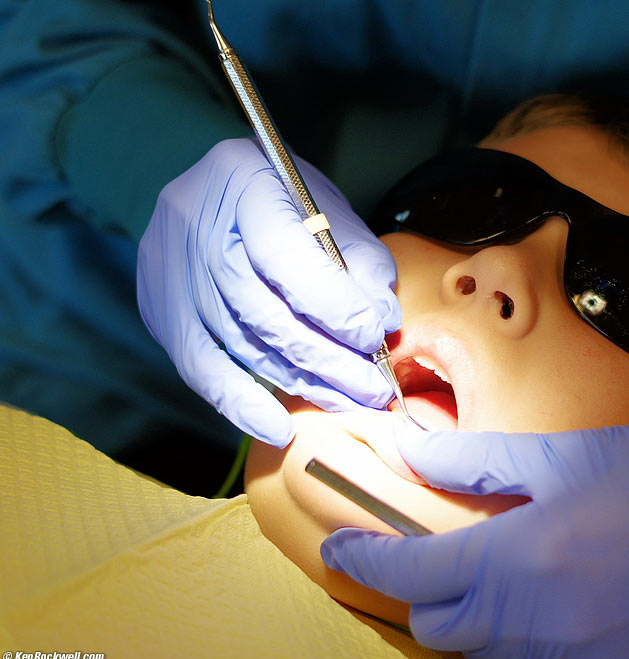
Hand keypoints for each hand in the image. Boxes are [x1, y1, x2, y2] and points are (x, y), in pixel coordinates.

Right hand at [137, 138, 399, 445]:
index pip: (282, 252)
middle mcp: (192, 219)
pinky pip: (199, 367)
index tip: (372, 337)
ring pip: (237, 340)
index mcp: (241, 176)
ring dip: (298, 381)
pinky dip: (241, 403)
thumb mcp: (333, 211)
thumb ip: (362, 262)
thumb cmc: (286, 201)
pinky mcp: (159, 307)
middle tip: (371, 389)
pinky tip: (279, 426)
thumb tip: (383, 322)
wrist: (219, 191)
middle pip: (259, 306)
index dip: (330, 302)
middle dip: (324, 356)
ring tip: (346, 402)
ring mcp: (167, 266)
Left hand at [321, 423, 628, 658]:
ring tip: (495, 573)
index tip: (341, 548)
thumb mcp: (565, 456)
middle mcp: (538, 624)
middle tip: (432, 554)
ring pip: (485, 656)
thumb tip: (412, 452)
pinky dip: (522, 642)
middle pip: (439, 628)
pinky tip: (545, 602)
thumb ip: (477, 462)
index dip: (364, 561)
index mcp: (521, 559)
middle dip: (422, 593)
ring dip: (472, 619)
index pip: (410, 575)